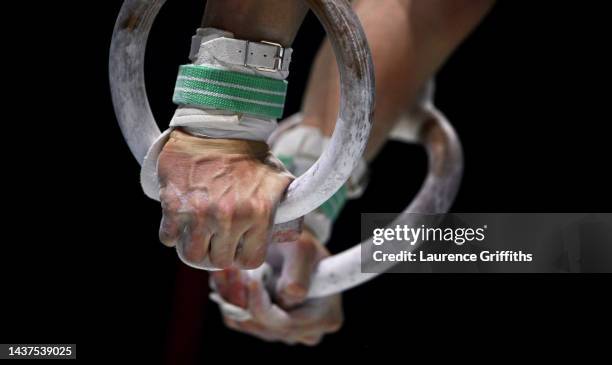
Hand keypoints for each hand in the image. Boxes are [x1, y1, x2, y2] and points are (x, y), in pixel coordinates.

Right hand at [157, 129, 297, 269]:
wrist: (216, 127)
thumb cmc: (249, 155)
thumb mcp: (277, 179)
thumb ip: (285, 205)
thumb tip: (292, 224)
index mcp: (258, 214)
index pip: (249, 261)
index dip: (242, 256)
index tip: (237, 248)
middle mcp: (229, 218)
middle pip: (218, 262)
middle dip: (217, 254)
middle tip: (215, 241)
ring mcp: (200, 214)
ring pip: (191, 255)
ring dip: (194, 247)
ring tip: (197, 235)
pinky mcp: (174, 206)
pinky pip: (167, 237)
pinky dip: (172, 233)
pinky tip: (180, 222)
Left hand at [211, 230, 342, 345]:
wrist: (286, 241)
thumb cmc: (299, 243)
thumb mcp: (303, 248)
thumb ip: (298, 273)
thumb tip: (290, 296)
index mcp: (327, 316)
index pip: (287, 323)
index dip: (263, 304)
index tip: (252, 278)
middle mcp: (307, 331)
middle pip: (265, 328)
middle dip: (243, 299)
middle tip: (231, 270)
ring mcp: (284, 332)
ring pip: (248, 325)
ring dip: (232, 296)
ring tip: (228, 268)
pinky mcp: (263, 327)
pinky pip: (237, 321)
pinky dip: (228, 299)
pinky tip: (227, 275)